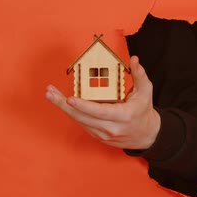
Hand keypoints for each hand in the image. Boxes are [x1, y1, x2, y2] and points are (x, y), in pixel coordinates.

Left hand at [45, 56, 160, 149]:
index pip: (100, 112)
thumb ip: (139, 75)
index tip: (70, 98)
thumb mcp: (146, 91)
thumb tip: (134, 59)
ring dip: (63, 108)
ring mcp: (103, 134)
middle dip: (64, 106)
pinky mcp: (98, 137)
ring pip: (79, 122)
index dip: (84, 106)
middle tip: (50, 93)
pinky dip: (71, 113)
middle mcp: (112, 128)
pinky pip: (82, 124)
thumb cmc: (144, 111)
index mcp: (124, 116)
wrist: (147, 135)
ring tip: (51, 95)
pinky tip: (61, 103)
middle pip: (83, 118)